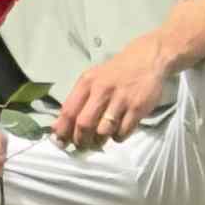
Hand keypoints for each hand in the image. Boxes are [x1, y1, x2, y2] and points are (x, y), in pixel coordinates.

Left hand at [54, 26, 176, 148]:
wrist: (146, 59)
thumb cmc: (115, 73)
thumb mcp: (92, 80)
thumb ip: (76, 101)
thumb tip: (58, 127)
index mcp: (87, 83)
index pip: (69, 111)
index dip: (63, 131)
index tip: (61, 143)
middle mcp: (102, 90)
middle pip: (84, 124)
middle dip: (81, 141)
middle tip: (83, 146)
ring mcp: (120, 100)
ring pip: (103, 131)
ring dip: (99, 141)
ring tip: (100, 140)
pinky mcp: (137, 108)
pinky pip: (123, 132)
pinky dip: (118, 137)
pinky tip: (118, 131)